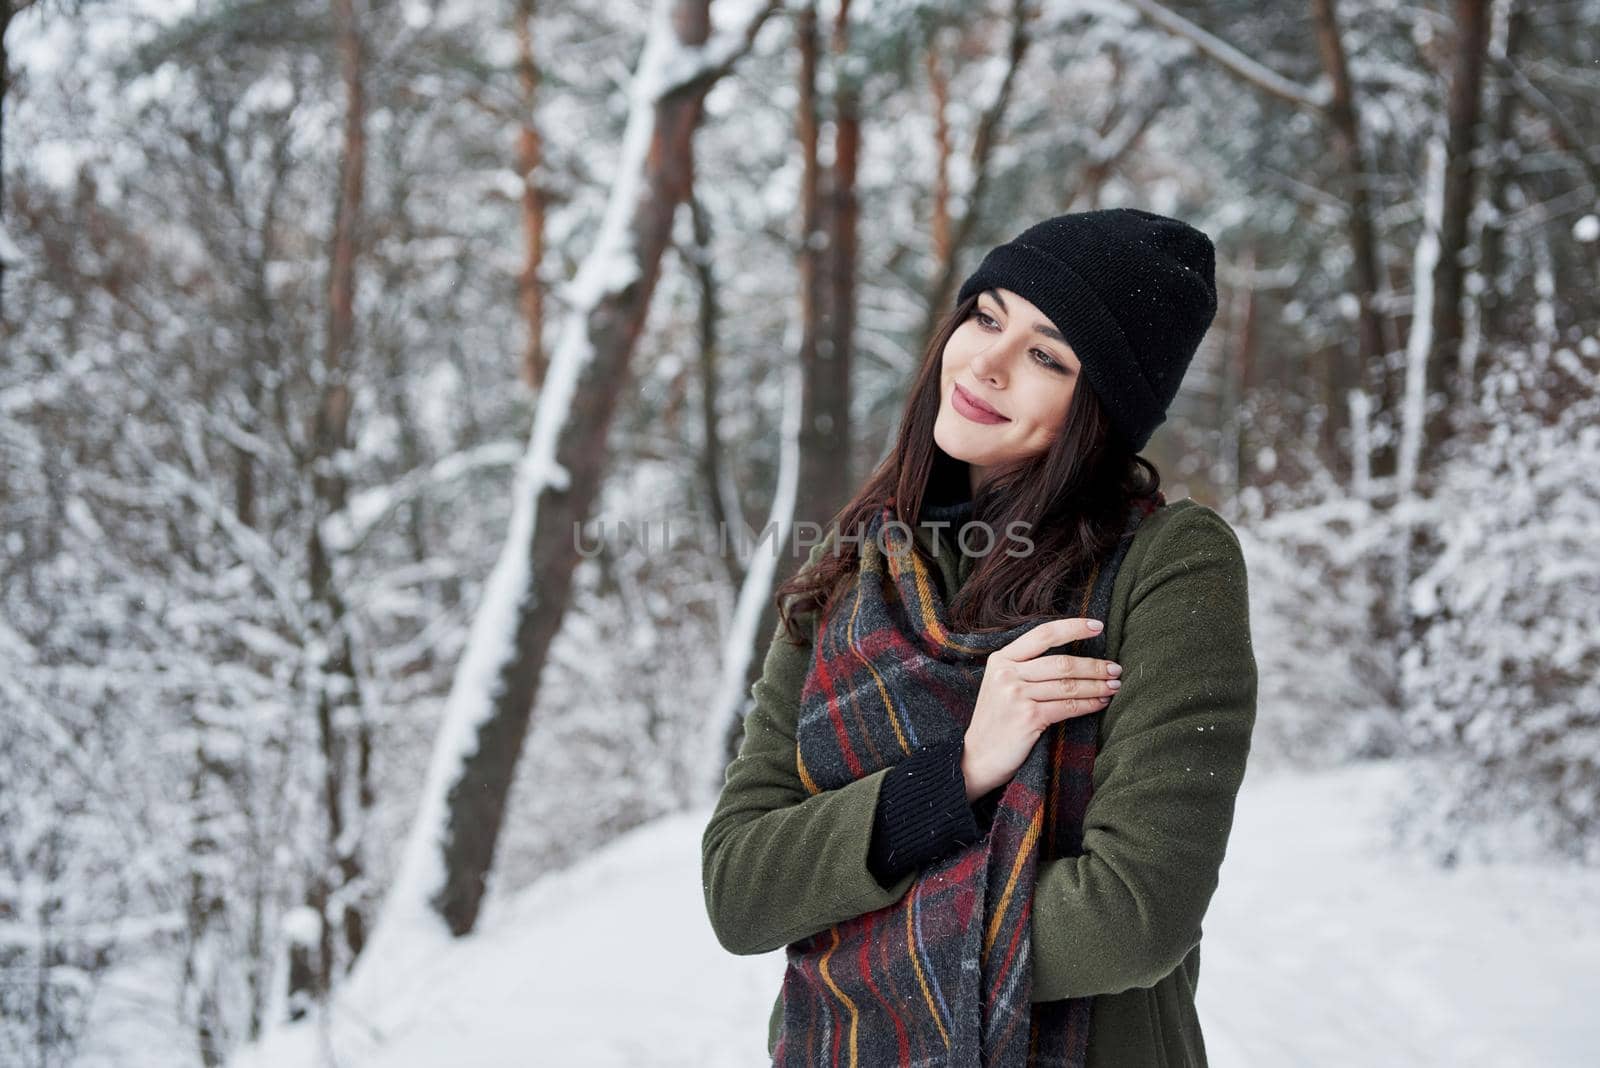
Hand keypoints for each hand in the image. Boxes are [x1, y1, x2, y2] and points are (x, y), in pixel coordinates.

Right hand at [960, 617, 1120, 801]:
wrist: (976, 758)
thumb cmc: (995, 721)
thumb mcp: (1000, 685)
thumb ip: (1025, 668)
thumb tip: (1071, 657)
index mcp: (1001, 659)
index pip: (1043, 634)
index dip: (1073, 628)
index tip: (1098, 626)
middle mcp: (1007, 673)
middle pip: (1062, 662)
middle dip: (1094, 665)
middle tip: (1116, 668)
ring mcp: (1016, 695)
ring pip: (1068, 684)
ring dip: (1097, 685)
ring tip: (1114, 685)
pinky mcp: (1028, 717)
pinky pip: (1068, 706)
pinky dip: (1089, 704)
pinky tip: (1101, 703)